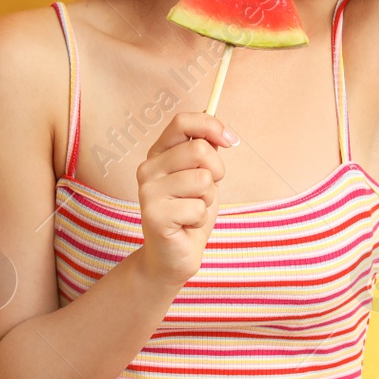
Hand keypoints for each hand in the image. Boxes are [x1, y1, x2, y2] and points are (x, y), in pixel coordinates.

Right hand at [135, 111, 235, 287]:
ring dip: (207, 199)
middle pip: (199, 149)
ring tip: (193, 210)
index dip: (211, 125)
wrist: (173, 257)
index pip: (182, 121)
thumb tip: (222, 133)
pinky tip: (186, 225)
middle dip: (217, 172)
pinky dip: (200, 218)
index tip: (230, 141)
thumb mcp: (202, 176)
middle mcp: (148, 168)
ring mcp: (148, 191)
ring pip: (202, 179)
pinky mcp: (154, 215)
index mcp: (159, 153)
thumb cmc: (189, 214)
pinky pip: (198, 207)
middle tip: (206, 192)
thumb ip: (206, 152)